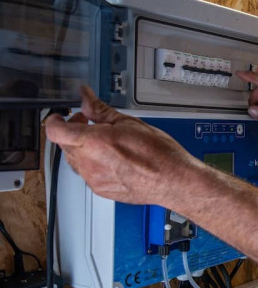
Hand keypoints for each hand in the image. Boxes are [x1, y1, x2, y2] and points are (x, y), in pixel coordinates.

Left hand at [44, 86, 200, 204]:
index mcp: (93, 142)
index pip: (55, 131)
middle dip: (73, 132)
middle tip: (89, 124)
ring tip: (105, 142)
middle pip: (64, 145)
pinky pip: (87, 174)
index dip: (53, 121)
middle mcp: (89, 163)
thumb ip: (101, 110)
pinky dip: (93, 164)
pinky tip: (112, 158)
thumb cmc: (159, 154)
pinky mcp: (100, 190)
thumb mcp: (129, 123)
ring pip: (75, 160)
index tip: (59, 117)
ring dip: (82, 149)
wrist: (173, 180)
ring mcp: (93, 179)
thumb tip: (86, 98)